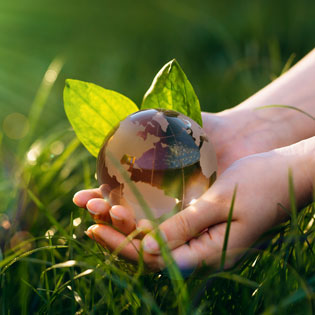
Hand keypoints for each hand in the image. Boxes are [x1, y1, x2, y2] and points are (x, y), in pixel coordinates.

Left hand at [74, 137, 313, 269]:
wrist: (286, 175)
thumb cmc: (261, 184)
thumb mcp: (221, 203)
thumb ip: (186, 226)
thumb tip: (149, 245)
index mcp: (211, 253)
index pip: (156, 259)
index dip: (123, 245)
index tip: (95, 226)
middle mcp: (203, 252)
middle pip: (151, 252)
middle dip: (118, 237)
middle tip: (89, 217)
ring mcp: (203, 240)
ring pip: (156, 240)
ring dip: (127, 227)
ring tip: (100, 211)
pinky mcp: (202, 226)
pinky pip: (167, 228)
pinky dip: (144, 219)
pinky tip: (128, 207)